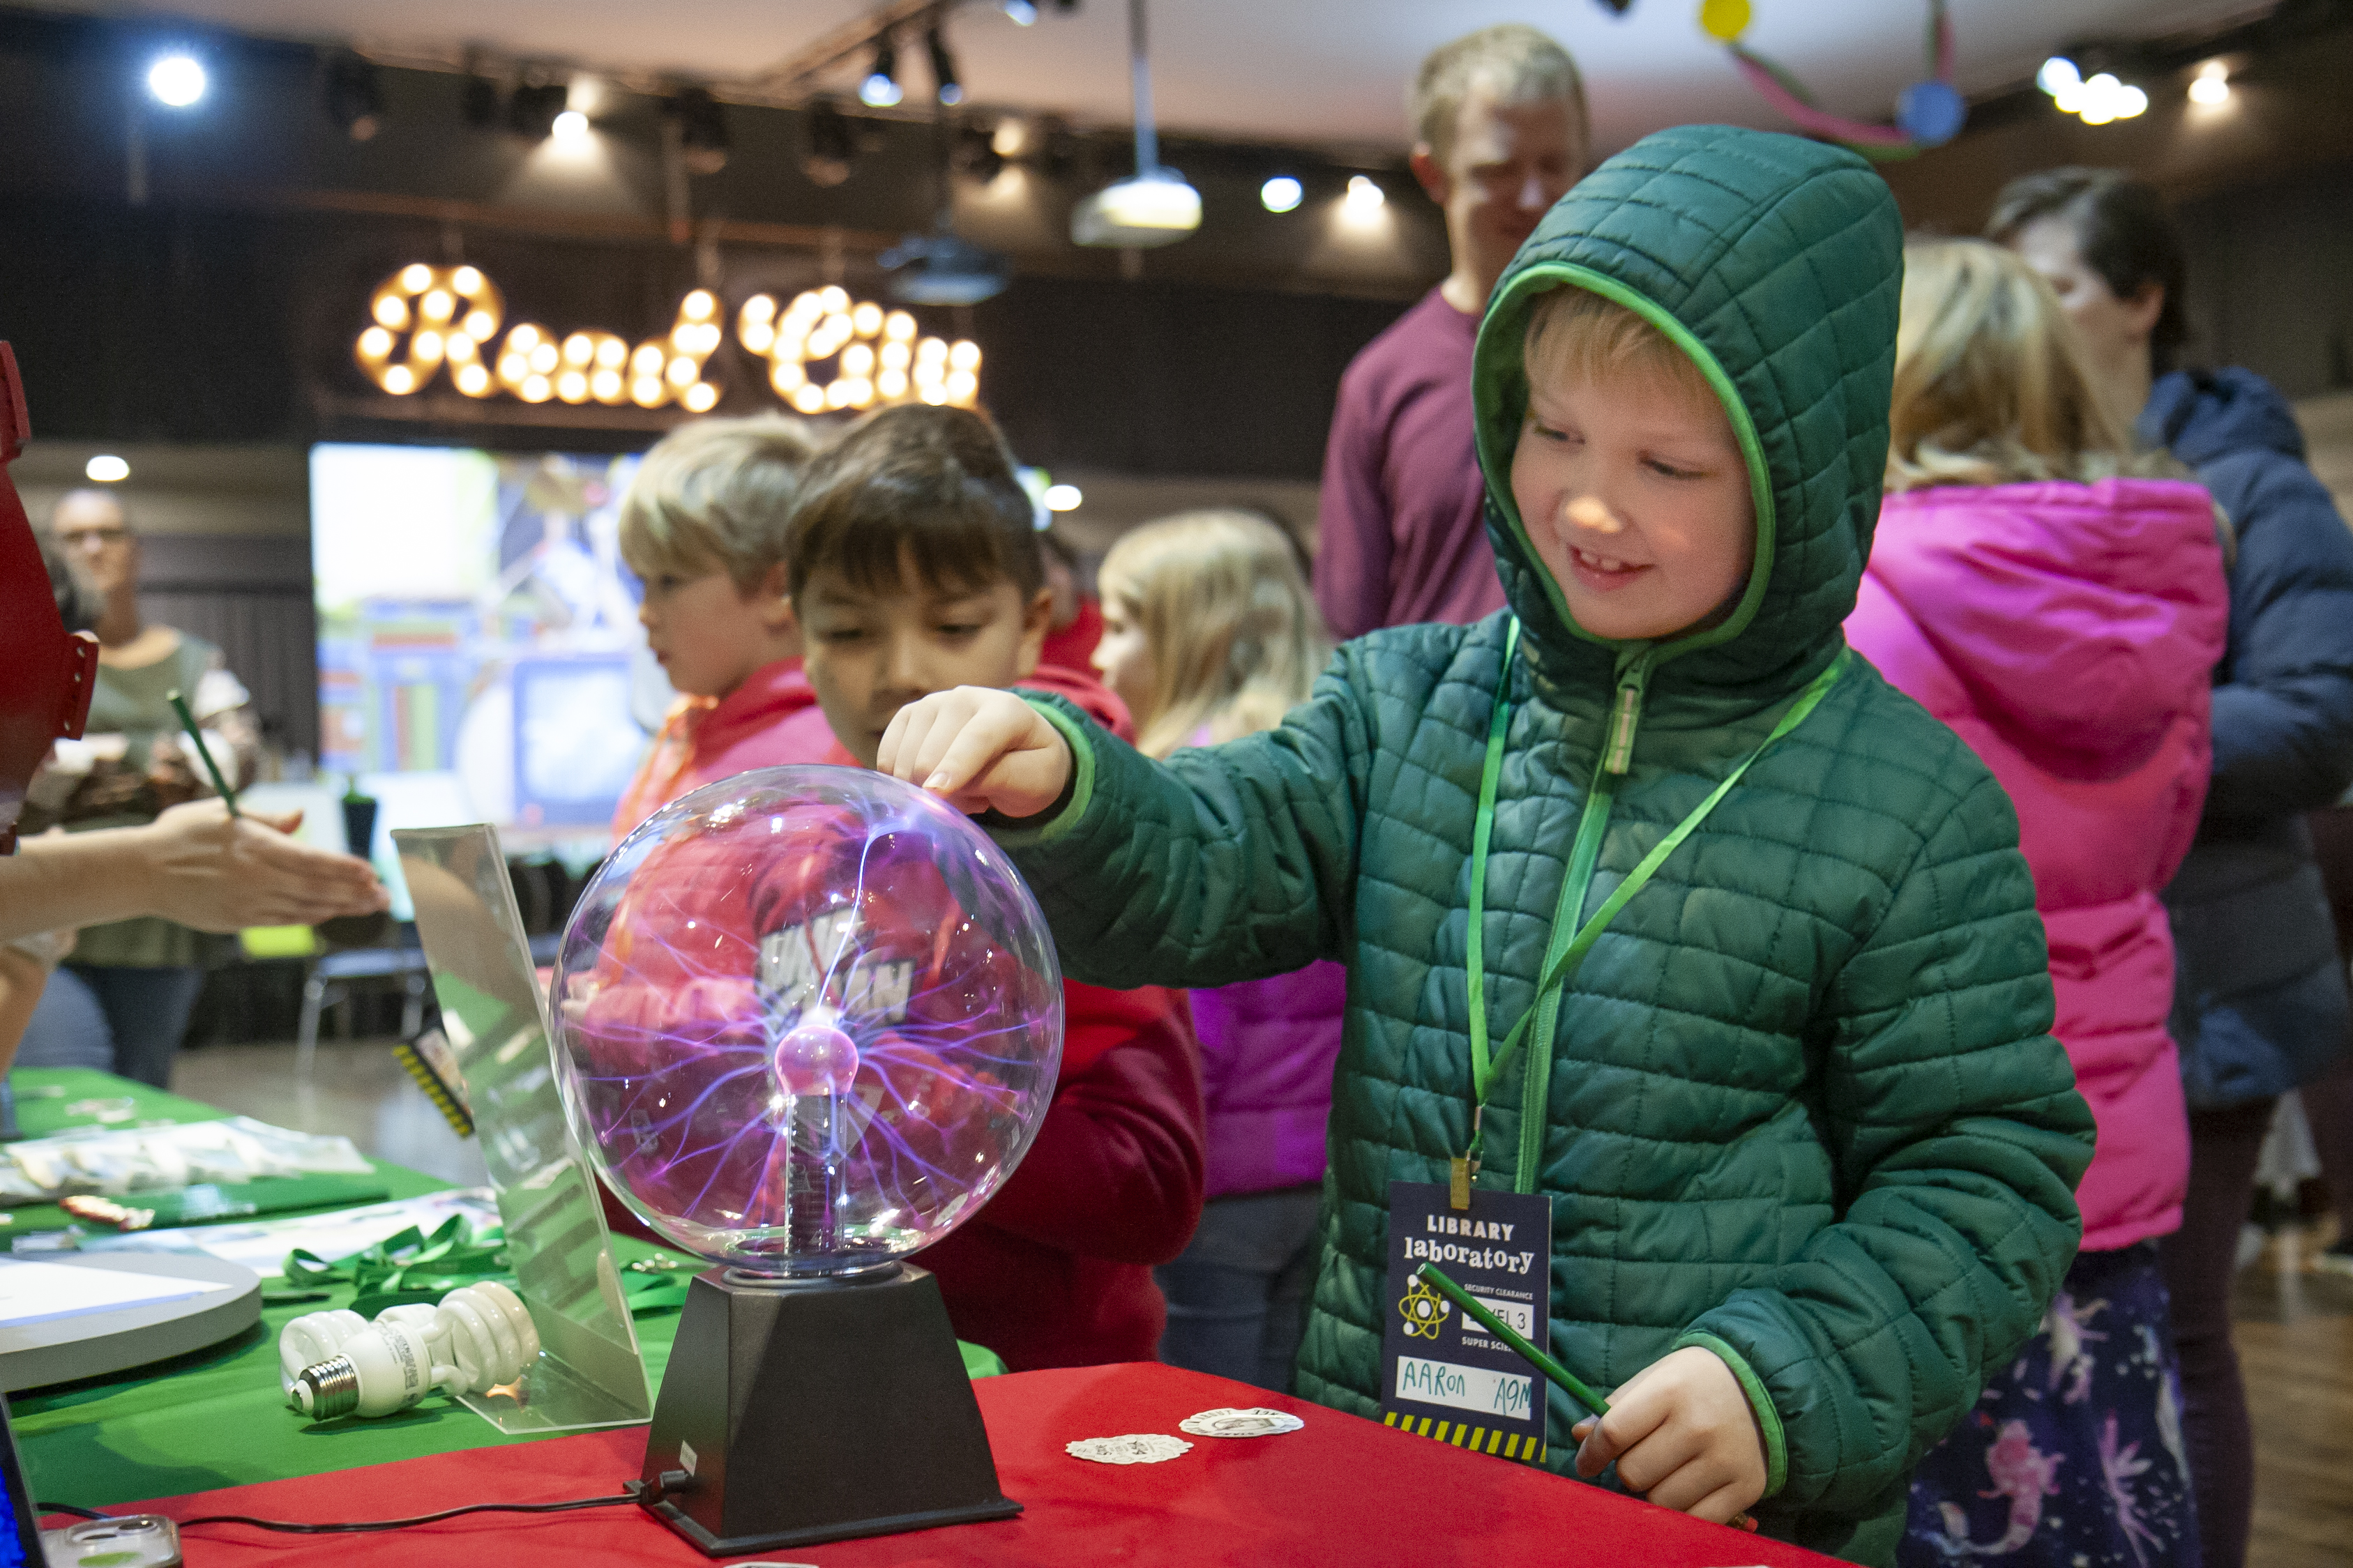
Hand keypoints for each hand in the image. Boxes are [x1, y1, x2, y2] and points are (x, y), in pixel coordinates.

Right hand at [136, 799, 390, 931]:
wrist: (138, 873)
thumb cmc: (180, 835)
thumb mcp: (222, 813)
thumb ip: (266, 819)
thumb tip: (300, 819)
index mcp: (255, 848)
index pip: (312, 860)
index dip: (346, 867)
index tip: (372, 871)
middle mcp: (256, 878)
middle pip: (317, 888)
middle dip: (355, 893)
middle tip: (385, 896)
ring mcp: (248, 903)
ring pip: (305, 908)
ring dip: (341, 908)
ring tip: (369, 905)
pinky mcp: (238, 920)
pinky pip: (284, 920)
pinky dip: (312, 917)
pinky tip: (331, 912)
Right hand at [879, 687, 1073, 818]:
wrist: (1020, 751)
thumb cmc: (1032, 768)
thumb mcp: (1034, 781)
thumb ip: (1000, 778)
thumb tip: (946, 785)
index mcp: (1006, 709)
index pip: (977, 737)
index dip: (955, 767)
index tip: (936, 794)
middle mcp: (964, 697)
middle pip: (932, 753)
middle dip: (944, 793)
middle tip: (977, 799)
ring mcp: (931, 703)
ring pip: (906, 759)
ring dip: (927, 790)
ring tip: (962, 788)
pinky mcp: (907, 716)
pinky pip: (888, 759)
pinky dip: (905, 782)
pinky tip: (935, 781)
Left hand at [1571, 1346, 1766, 1524]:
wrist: (1762, 1388)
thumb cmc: (1694, 1384)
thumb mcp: (1654, 1379)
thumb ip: (1615, 1407)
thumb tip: (1579, 1436)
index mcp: (1670, 1391)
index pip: (1614, 1433)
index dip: (1591, 1453)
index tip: (1586, 1463)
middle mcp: (1699, 1426)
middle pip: (1633, 1474)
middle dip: (1628, 1470)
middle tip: (1642, 1459)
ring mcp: (1725, 1460)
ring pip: (1661, 1501)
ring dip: (1655, 1492)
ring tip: (1669, 1470)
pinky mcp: (1746, 1488)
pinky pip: (1696, 1520)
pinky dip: (1684, 1511)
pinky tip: (1688, 1488)